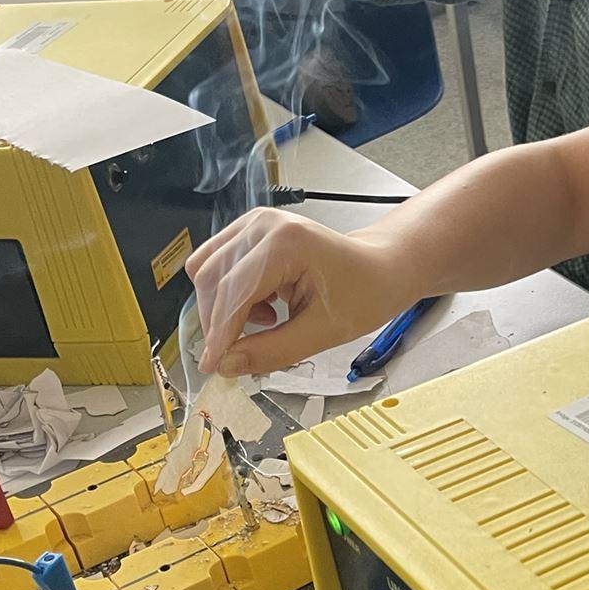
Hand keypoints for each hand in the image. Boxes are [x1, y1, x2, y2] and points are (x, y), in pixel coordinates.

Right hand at [187, 210, 407, 376]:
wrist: (380, 268)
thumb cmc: (364, 292)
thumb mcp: (324, 332)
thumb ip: (273, 350)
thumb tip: (228, 365)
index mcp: (286, 242)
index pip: (234, 291)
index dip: (219, 333)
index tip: (211, 366)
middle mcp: (264, 224)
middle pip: (211, 278)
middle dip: (219, 322)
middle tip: (241, 352)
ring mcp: (256, 223)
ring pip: (208, 271)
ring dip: (225, 306)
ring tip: (269, 320)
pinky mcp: (251, 232)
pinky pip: (219, 265)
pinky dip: (231, 294)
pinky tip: (266, 306)